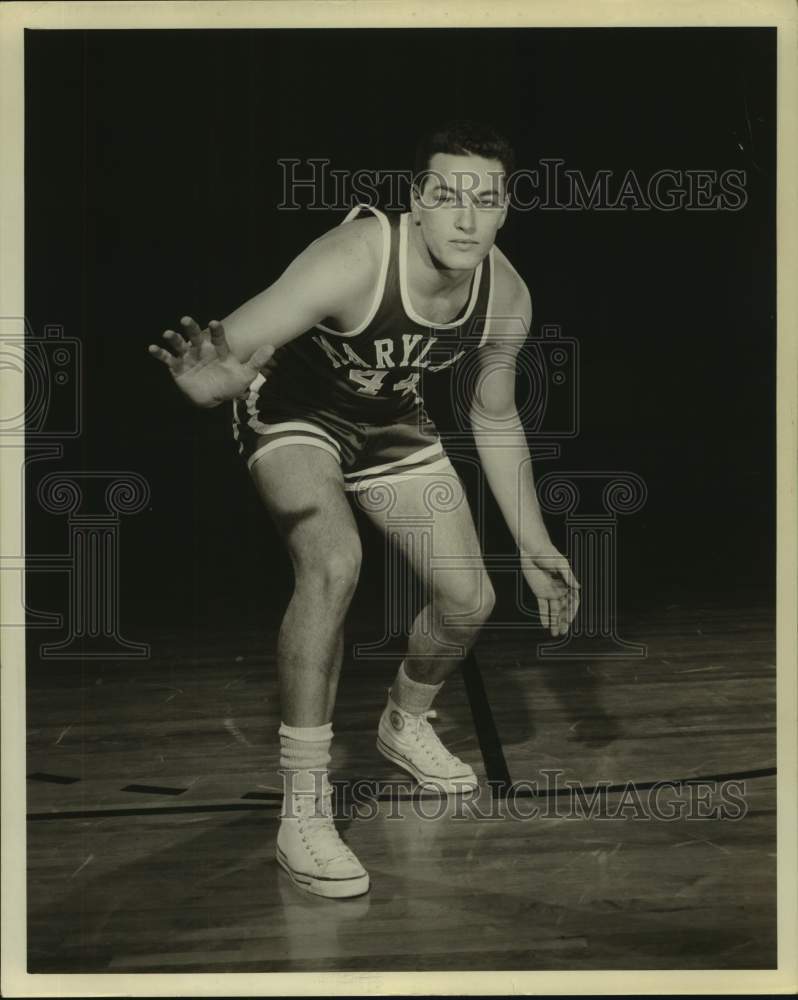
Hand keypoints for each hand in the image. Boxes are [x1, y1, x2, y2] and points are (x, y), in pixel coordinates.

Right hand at [148, 316, 275, 407]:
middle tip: (186, 319)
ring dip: (174, 339)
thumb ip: (257, 361)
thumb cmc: (230, 383)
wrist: (214, 397)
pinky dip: (159, 353)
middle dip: (192, 329)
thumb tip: (272, 346)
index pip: (218, 338)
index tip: (215, 322)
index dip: (217, 331)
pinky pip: (167, 359)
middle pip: (197, 337)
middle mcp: (202, 350)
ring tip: (168, 333)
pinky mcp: (177, 367)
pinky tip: (151, 348)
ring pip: (181, 345)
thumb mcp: (245, 374)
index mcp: (218, 350)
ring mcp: (189, 357)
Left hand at [521, 544, 579, 636]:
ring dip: (554, 622)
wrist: (532, 551)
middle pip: (564, 609)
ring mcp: (550, 592)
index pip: (573, 601)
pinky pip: (542, 607)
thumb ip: (568, 576)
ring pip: (554, 611)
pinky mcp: (539, 592)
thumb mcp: (560, 564)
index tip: (569, 620)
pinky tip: (545, 625)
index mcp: (568, 584)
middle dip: (563, 621)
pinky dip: (544, 616)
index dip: (571, 611)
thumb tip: (578, 587)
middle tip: (562, 631)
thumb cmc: (549, 554)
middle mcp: (560, 590)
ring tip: (554, 633)